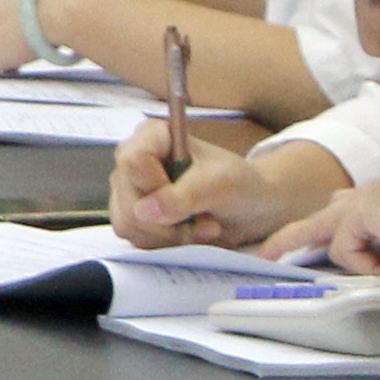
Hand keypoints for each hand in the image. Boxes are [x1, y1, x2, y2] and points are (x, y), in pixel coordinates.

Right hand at [110, 122, 298, 250]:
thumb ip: (183, 196)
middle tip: (204, 221)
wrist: (251, 208)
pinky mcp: (132, 216)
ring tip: (201, 226)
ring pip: (128, 223)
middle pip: (128, 199)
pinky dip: (165, 244)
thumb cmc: (239, 184)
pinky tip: (188, 234)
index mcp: (152, 136)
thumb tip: (145, 211)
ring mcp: (129, 189)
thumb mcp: (220, 184)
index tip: (187, 199)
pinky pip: (134, 238)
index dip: (156, 187)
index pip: (132, 161)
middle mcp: (133, 160)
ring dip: (171, 236)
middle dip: (169, 221)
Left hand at [276, 179, 379, 279]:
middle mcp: (377, 191)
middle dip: (293, 237)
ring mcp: (370, 197)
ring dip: (359, 263)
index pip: (346, 213)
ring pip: (328, 234)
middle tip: (266, 254)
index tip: (299, 246)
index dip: (324, 233)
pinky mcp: (365, 209)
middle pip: (324, 217)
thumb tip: (351, 260)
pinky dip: (372, 266)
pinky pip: (347, 251)